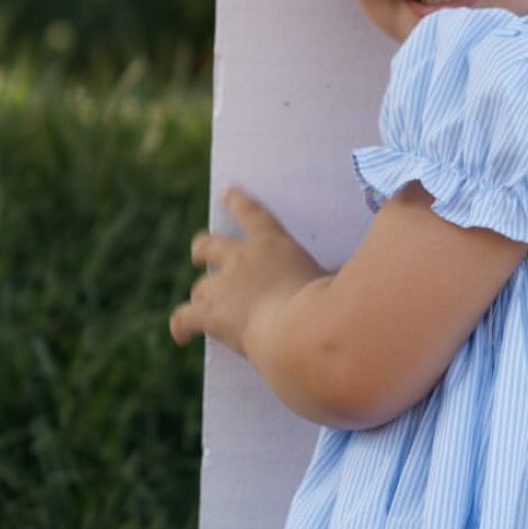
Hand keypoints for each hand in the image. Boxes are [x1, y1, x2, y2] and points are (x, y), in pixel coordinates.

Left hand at [170, 186, 328, 359]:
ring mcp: (222, 287)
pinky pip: (185, 318)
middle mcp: (241, 260)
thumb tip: (347, 273)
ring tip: (202, 306)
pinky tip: (180, 336)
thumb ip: (335, 275)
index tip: (228, 192)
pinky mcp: (210, 314)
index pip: (253, 214)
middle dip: (202, 250)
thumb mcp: (334, 281)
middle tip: (200, 254)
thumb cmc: (327, 306)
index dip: (239, 202)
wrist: (299, 332)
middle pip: (209, 246)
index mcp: (274, 245)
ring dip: (202, 295)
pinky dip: (181, 326)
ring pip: (200, 287)